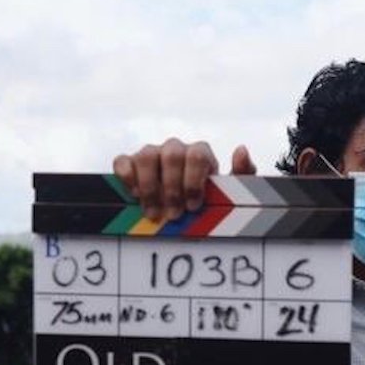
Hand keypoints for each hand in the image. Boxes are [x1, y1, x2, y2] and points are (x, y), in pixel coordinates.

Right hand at [112, 139, 256, 221]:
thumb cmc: (211, 202)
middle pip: (172, 154)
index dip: (194, 180)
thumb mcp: (232, 194)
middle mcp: (174, 149)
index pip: (198, 154)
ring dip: (149, 186)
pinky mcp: (130, 164)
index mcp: (199, 153)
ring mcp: (151, 155)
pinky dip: (126, 178)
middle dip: (172, 188)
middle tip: (175, 214)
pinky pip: (121, 162)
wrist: (186, 211)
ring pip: (146, 155)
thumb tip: (241, 150)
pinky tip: (135, 197)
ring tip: (154, 213)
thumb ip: (242, 174)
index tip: (194, 205)